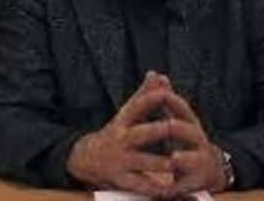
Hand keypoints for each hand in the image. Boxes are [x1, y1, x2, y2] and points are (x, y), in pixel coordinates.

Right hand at [66, 71, 173, 196]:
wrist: (86, 159)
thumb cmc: (117, 132)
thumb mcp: (127, 113)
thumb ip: (144, 94)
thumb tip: (157, 74)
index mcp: (124, 120)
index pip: (137, 105)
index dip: (150, 98)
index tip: (166, 92)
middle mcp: (122, 139)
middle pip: (141, 133)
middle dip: (158, 130)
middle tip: (176, 126)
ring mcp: (121, 160)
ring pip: (143, 161)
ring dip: (161, 162)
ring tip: (177, 161)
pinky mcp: (121, 180)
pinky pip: (140, 185)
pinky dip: (154, 187)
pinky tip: (169, 188)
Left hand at [163, 91, 226, 196]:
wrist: (208, 167)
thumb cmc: (184, 139)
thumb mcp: (175, 118)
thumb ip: (164, 98)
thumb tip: (154, 73)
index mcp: (188, 123)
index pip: (182, 109)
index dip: (173, 101)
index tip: (162, 93)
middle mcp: (197, 140)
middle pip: (191, 132)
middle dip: (180, 129)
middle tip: (168, 125)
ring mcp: (199, 160)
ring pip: (195, 159)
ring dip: (184, 159)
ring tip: (174, 159)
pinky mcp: (196, 181)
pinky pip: (188, 184)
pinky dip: (180, 186)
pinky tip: (170, 188)